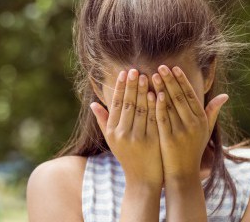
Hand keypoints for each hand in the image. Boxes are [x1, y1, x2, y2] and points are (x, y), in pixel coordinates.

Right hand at [90, 69, 162, 186]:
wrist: (142, 180)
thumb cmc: (127, 157)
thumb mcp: (112, 141)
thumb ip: (103, 121)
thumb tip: (93, 104)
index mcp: (113, 131)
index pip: (117, 104)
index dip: (121, 87)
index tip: (125, 73)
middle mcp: (123, 134)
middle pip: (129, 104)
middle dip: (132, 86)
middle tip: (136, 70)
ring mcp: (138, 138)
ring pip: (141, 110)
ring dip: (144, 92)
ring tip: (147, 76)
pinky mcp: (152, 142)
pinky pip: (154, 119)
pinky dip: (155, 106)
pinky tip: (156, 93)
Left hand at [151, 65, 227, 180]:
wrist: (183, 173)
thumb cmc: (193, 150)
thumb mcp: (205, 130)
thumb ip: (213, 112)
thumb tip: (225, 95)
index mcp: (201, 120)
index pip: (191, 95)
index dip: (182, 80)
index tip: (173, 67)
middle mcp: (193, 124)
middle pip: (180, 97)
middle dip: (170, 80)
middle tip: (160, 66)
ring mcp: (181, 131)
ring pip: (170, 105)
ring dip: (162, 88)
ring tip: (153, 75)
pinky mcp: (169, 139)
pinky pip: (162, 118)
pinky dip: (157, 105)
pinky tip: (151, 94)